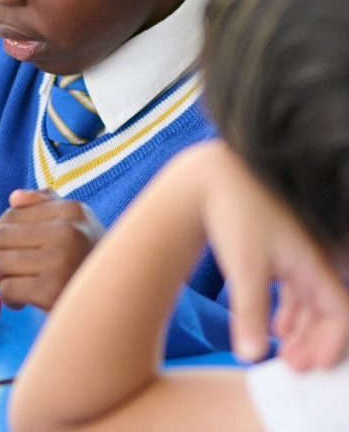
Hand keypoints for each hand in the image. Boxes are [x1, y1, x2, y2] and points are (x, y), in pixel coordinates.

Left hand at [0, 188, 103, 309]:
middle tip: (8, 271)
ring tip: (18, 286)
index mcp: (71, 210)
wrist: (123, 303)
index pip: (11, 214)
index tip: (6, 250)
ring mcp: (60, 260)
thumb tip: (14, 198)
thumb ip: (45, 204)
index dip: (0, 235)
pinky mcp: (53, 291)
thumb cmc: (91, 263)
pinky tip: (24, 302)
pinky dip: (10, 299)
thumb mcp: (77, 224)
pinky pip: (8, 289)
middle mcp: (68, 231)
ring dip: (1, 279)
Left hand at [190, 142, 348, 367]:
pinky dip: (291, 312)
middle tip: (294, 368)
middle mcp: (311, 260)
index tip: (313, 366)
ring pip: (311, 302)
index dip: (333, 343)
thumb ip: (249, 314)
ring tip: (286, 356)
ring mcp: (295, 254)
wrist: (212, 178)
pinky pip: (295, 289)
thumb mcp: (243, 269)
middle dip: (316, 343)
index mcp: (313, 264)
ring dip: (304, 331)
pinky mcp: (277, 251)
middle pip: (328, 311)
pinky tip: (278, 329)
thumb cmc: (233, 216)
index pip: (341, 313)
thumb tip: (249, 356)